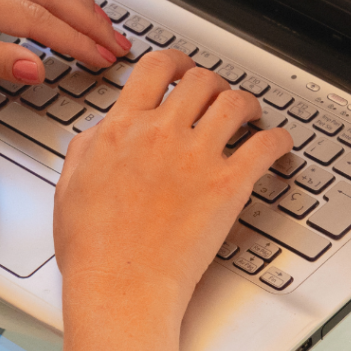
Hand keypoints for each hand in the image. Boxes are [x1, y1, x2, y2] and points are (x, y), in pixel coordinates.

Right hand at [54, 49, 291, 332]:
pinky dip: (278, 140)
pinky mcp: (227, 186)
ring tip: (253, 117)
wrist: (121, 286)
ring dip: (248, 105)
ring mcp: (197, 157)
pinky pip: (265, 146)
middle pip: (201, 81)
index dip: (177, 64)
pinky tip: (280, 146)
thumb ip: (89, 148)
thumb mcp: (70, 185)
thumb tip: (104, 131)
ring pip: (235, 103)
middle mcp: (161, 133)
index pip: (155, 70)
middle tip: (222, 97)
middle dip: (215, 85)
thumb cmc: (95, 251)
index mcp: (122, 128)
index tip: (186, 71)